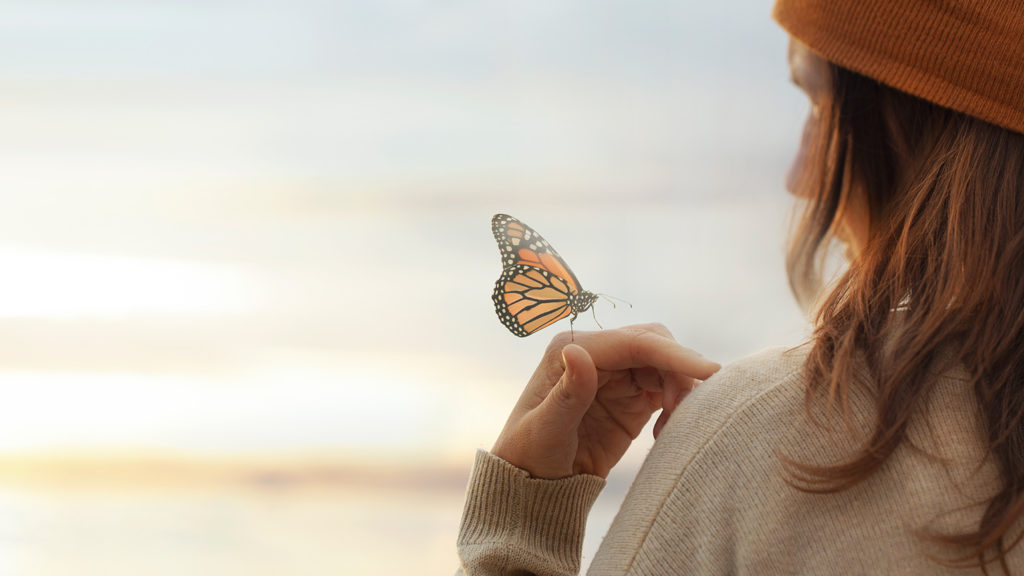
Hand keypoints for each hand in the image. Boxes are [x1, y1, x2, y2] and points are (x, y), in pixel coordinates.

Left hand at [491, 323, 719, 478]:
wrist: (535, 484)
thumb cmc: (529, 456)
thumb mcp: (545, 430)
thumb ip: (568, 393)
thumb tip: (576, 351)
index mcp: (571, 350)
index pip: (632, 342)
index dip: (673, 353)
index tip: (709, 372)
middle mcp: (596, 354)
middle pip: (655, 344)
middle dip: (678, 370)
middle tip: (682, 411)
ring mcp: (616, 375)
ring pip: (666, 365)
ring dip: (680, 390)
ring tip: (671, 429)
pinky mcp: (632, 398)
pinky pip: (667, 389)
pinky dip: (677, 406)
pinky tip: (665, 433)